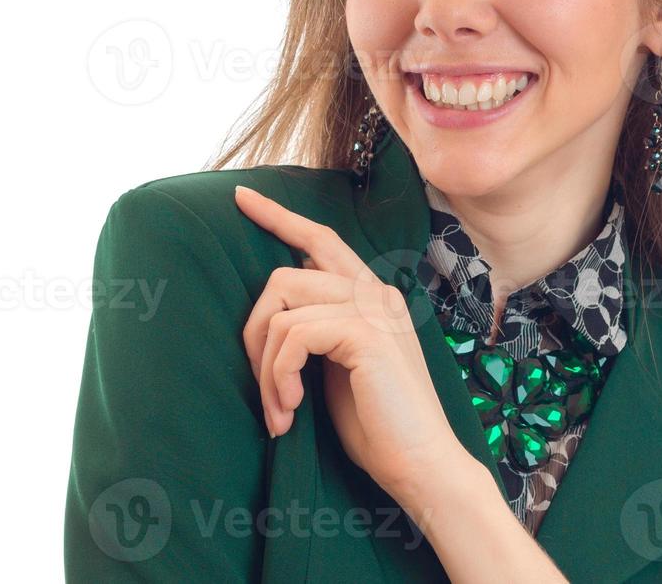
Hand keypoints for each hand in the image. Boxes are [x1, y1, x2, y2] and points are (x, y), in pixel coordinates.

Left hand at [234, 183, 462, 503]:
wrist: (421, 464)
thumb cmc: (378, 426)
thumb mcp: (337, 368)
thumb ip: (316, 332)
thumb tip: (272, 316)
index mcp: (373, 296)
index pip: (321, 239)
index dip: (279, 217)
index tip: (241, 197)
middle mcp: (376, 292)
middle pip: (284, 275)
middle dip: (255, 333)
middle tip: (262, 391)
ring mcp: (374, 309)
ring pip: (282, 308)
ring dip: (266, 367)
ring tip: (279, 412)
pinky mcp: (366, 333)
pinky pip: (293, 335)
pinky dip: (279, 376)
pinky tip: (291, 410)